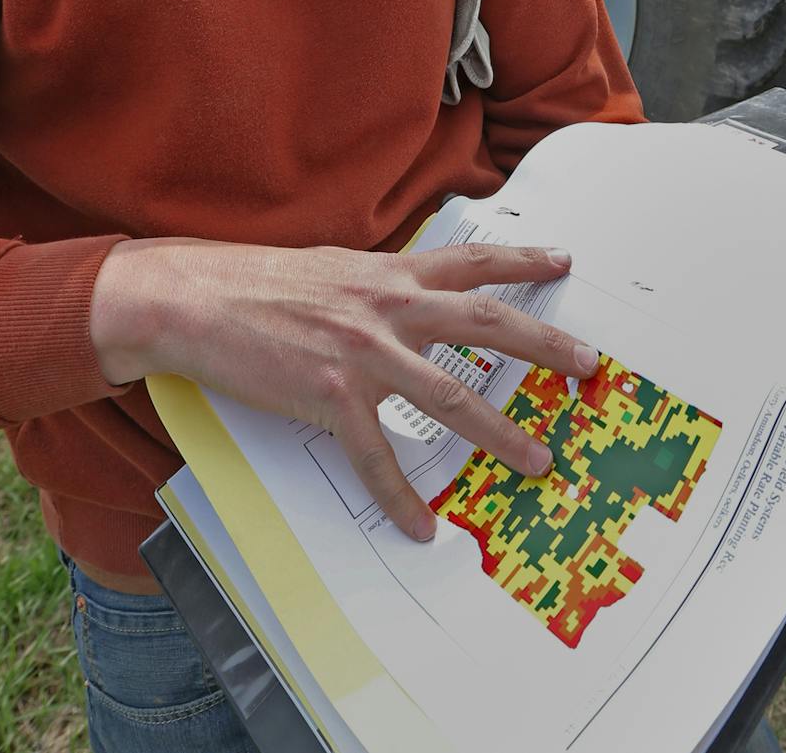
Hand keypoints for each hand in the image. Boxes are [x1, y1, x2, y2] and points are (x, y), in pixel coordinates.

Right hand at [91, 236, 594, 538]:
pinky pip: (378, 457)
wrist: (197, 297)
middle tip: (588, 363)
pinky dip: (402, 496)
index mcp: (388, 272)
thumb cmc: (259, 283)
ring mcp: (362, 352)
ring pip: (451, 396)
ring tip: (538, 460)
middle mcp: (386, 306)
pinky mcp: (330, 395)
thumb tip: (411, 291)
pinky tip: (422, 525)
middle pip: (484, 323)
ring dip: (501, 433)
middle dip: (544, 343)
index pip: (470, 260)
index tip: (563, 260)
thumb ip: (378, 282)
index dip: (522, 259)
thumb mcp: (333, 267)